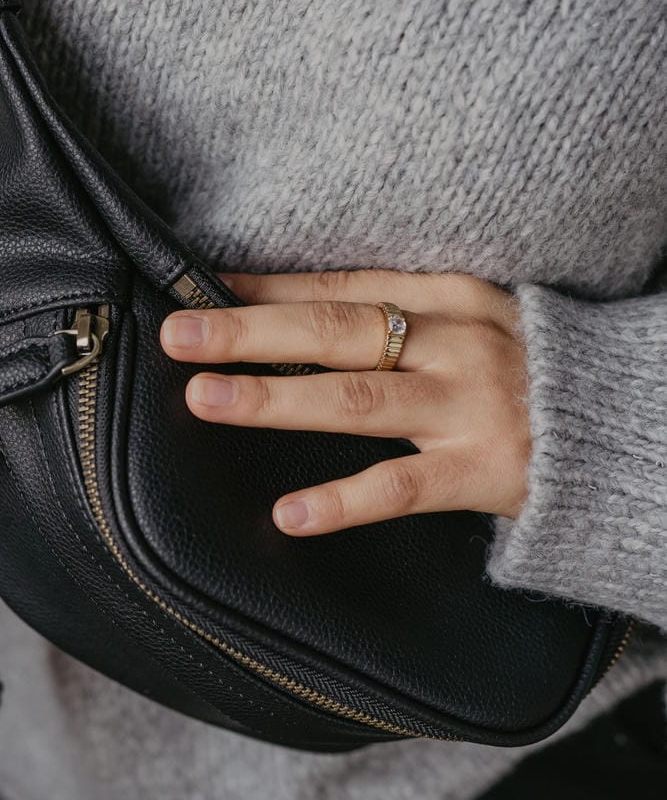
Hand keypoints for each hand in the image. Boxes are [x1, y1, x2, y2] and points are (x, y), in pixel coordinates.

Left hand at [159, 269, 531, 536]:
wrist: (630, 427)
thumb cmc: (536, 372)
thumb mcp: (472, 321)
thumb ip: (398, 316)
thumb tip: (292, 314)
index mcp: (448, 296)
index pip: (337, 286)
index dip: (264, 287)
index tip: (196, 285)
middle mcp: (454, 342)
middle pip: (333, 331)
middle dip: (249, 331)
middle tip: (178, 335)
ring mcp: (468, 407)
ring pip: (354, 398)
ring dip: (274, 399)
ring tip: (207, 400)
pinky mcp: (483, 471)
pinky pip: (401, 488)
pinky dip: (342, 501)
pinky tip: (289, 513)